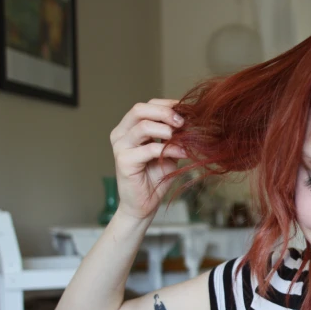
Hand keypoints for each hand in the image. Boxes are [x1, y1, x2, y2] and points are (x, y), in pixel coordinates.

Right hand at [108, 99, 187, 219]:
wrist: (144, 204)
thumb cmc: (155, 177)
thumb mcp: (168, 151)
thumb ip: (173, 136)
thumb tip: (190, 120)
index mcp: (129, 128)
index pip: (146, 106)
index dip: (166, 105)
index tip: (186, 110)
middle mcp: (121, 134)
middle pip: (139, 110)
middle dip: (164, 112)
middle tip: (182, 122)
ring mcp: (120, 147)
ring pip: (142, 127)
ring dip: (166, 130)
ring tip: (182, 137)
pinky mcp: (123, 161)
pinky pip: (148, 149)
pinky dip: (168, 149)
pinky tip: (182, 153)